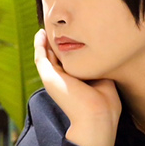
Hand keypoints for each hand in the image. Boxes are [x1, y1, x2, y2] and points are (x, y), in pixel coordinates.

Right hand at [34, 29, 120, 145]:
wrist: (97, 115)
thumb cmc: (105, 103)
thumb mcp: (104, 80)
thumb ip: (98, 68)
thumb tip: (101, 56)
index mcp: (76, 84)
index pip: (69, 64)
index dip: (69, 51)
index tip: (73, 37)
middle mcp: (64, 81)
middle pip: (56, 59)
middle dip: (55, 45)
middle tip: (56, 29)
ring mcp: (55, 79)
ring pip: (45, 57)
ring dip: (44, 43)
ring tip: (44, 29)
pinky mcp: (48, 77)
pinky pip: (40, 58)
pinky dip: (39, 46)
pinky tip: (40, 34)